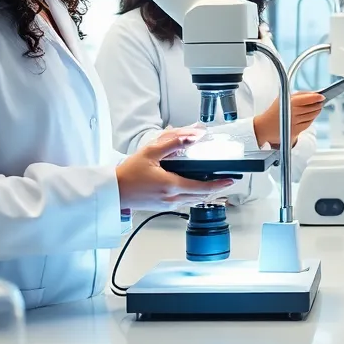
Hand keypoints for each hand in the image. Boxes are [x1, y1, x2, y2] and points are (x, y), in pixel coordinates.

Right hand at [115, 128, 235, 208]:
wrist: (114, 191)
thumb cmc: (127, 174)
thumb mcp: (150, 152)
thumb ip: (172, 142)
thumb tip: (191, 136)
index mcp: (171, 185)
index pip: (202, 187)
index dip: (218, 184)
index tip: (230, 181)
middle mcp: (171, 198)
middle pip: (200, 196)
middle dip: (215, 189)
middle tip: (225, 181)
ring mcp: (167, 205)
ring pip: (193, 201)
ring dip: (204, 193)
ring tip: (212, 184)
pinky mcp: (162, 207)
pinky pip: (183, 203)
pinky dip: (192, 196)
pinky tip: (192, 189)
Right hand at [254, 91, 325, 147]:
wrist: (264, 127)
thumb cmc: (274, 111)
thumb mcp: (283, 98)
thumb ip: (299, 95)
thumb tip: (314, 94)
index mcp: (289, 103)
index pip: (308, 99)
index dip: (317, 97)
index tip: (322, 96)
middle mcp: (293, 113)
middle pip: (311, 108)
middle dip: (318, 104)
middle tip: (321, 102)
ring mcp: (294, 123)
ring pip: (311, 116)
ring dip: (316, 112)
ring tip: (318, 108)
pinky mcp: (295, 131)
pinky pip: (307, 124)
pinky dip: (311, 119)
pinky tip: (312, 116)